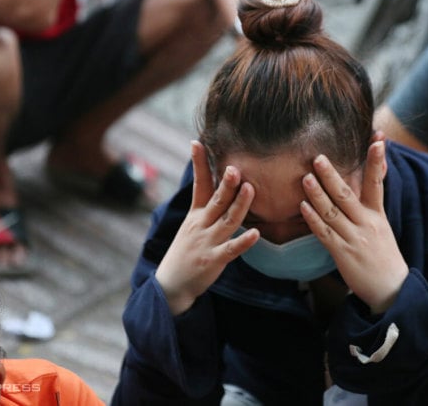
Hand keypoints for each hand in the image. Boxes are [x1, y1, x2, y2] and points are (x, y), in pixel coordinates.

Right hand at [155, 141, 258, 314]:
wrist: (171, 284)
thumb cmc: (186, 250)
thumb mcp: (191, 224)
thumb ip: (205, 205)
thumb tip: (215, 182)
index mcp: (196, 214)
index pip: (198, 184)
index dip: (198, 164)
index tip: (197, 142)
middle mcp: (201, 224)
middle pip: (216, 199)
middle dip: (226, 183)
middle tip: (235, 166)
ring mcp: (208, 241)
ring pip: (228, 220)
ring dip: (240, 204)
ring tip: (250, 188)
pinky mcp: (215, 259)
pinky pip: (232, 249)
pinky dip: (244, 242)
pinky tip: (256, 234)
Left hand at [300, 134, 408, 313]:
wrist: (391, 289)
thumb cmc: (382, 255)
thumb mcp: (381, 226)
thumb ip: (369, 205)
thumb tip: (359, 184)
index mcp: (377, 214)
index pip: (377, 183)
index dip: (377, 162)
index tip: (378, 140)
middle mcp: (367, 223)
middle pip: (347, 195)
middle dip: (332, 176)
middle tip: (319, 157)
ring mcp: (355, 238)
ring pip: (333, 212)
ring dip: (317, 194)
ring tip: (306, 177)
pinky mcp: (343, 254)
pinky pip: (325, 234)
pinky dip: (314, 219)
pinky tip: (303, 206)